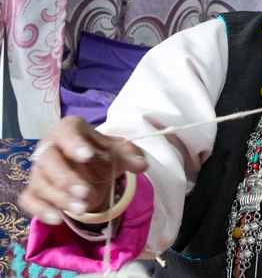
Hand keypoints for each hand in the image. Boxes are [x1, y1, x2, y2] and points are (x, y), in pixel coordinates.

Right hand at [19, 116, 146, 224]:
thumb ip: (130, 154)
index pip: (67, 131)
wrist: (91, 169)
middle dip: (65, 178)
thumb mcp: (119, 151)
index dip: (75, 143)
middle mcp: (50, 147)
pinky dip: (41, 210)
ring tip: (82, 209)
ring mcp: (39, 170)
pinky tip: (58, 219)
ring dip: (60, 198)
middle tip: (85, 193)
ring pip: (40, 183)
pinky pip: (30, 200)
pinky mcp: (35, 190)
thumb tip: (141, 165)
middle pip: (48, 160)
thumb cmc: (102, 153)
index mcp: (70, 130)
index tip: (88, 155)